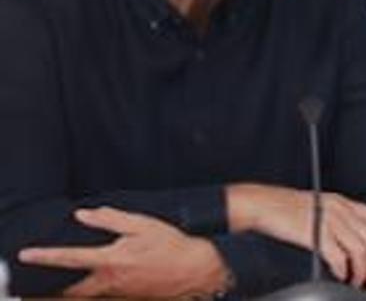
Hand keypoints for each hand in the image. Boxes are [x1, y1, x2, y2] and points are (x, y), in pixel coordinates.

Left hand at [17, 207, 229, 296]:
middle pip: (72, 289)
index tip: (26, 255)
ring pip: (88, 293)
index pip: (69, 258)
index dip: (45, 256)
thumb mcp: (144, 224)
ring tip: (75, 276)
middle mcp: (110, 280)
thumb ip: (111, 219)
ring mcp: (119, 292)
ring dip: (77, 286)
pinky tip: (107, 276)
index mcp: (111, 260)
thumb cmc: (172, 245)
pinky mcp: (129, 296)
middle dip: (57, 285)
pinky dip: (97, 287)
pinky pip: (105, 293)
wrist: (197, 270)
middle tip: (45, 279)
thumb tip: (85, 215)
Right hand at [227, 182, 365, 290]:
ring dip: (361, 271)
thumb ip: (338, 221)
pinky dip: (343, 270)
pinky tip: (341, 276)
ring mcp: (329, 221)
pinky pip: (338, 256)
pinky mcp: (315, 233)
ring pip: (359, 250)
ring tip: (357, 282)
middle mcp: (341, 210)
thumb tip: (351, 245)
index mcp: (344, 203)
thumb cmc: (285, 208)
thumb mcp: (319, 207)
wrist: (262, 204)